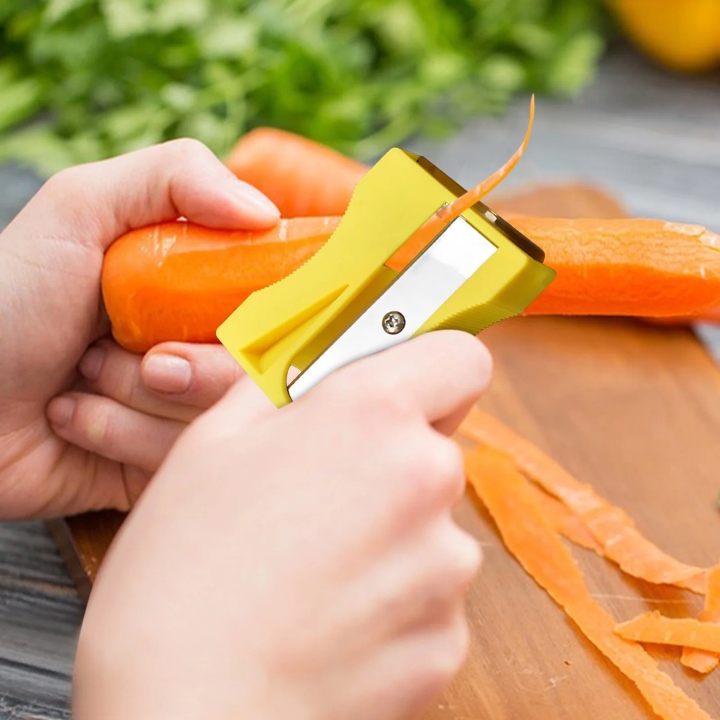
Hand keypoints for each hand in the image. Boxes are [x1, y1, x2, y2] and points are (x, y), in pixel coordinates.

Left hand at [0, 139, 279, 519]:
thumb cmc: (6, 297)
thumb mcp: (80, 208)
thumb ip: (175, 176)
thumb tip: (267, 212)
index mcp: (199, 284)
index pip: (280, 300)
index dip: (272, 313)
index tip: (237, 317)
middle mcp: (200, 343)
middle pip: (262, 369)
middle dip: (194, 366)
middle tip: (137, 351)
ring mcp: (184, 406)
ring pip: (222, 418)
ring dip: (141, 399)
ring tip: (82, 379)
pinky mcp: (162, 461)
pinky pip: (182, 458)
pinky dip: (121, 438)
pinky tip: (74, 420)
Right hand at [73, 331, 491, 719]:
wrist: (185, 712)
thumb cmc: (181, 575)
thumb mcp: (213, 442)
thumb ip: (285, 384)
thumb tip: (320, 364)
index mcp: (372, 415)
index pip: (459, 358)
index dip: (431, 367)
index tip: (401, 386)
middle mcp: (427, 481)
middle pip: (435, 450)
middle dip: (389, 461)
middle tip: (317, 492)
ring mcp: (446, 568)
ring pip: (431, 528)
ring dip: (388, 537)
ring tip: (312, 569)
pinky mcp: (446, 641)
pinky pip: (429, 599)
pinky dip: (391, 603)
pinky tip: (328, 619)